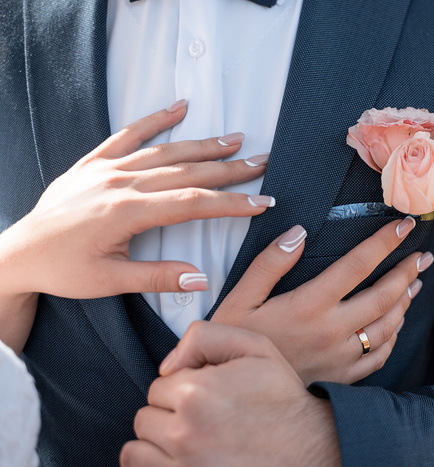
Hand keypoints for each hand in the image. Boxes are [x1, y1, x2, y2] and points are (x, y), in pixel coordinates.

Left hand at [1, 100, 271, 298]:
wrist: (18, 252)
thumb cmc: (61, 270)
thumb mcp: (109, 282)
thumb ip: (157, 278)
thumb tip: (201, 279)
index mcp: (127, 212)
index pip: (192, 204)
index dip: (230, 203)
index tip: (260, 202)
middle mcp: (121, 183)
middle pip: (187, 172)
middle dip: (229, 169)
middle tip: (261, 163)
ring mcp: (107, 168)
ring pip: (165, 151)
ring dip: (203, 145)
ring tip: (235, 140)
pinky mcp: (94, 162)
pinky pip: (129, 134)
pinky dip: (155, 119)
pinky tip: (180, 107)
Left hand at [121, 321, 340, 466]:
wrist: (307, 448)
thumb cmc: (281, 398)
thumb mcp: (255, 347)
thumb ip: (204, 337)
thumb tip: (167, 365)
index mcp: (197, 392)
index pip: (159, 384)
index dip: (183, 386)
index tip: (208, 394)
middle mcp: (184, 431)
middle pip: (146, 416)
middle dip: (169, 413)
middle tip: (204, 416)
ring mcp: (182, 464)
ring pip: (138, 446)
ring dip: (159, 440)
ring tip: (192, 437)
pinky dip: (156, 462)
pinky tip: (183, 456)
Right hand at [211, 217, 432, 385]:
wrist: (235, 395)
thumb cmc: (234, 341)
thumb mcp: (240, 298)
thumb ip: (269, 264)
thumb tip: (299, 232)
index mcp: (309, 305)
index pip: (357, 265)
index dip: (384, 242)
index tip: (404, 225)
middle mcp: (332, 330)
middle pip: (383, 296)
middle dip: (407, 271)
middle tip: (423, 255)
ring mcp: (341, 357)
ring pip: (386, 326)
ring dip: (405, 301)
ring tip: (416, 282)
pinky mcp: (342, 377)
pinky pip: (379, 355)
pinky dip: (393, 335)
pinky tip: (397, 322)